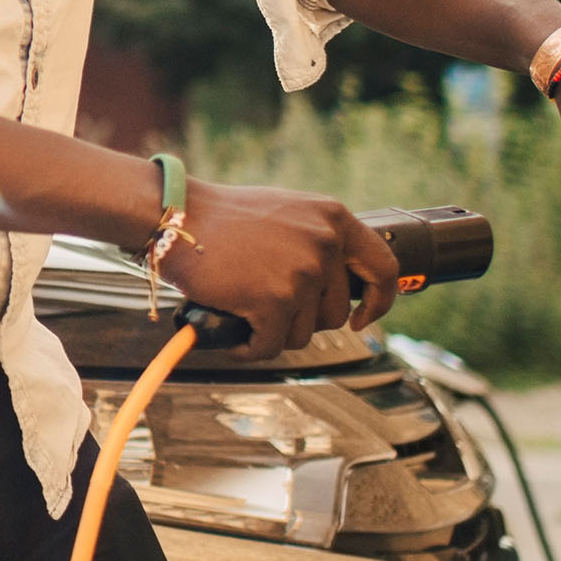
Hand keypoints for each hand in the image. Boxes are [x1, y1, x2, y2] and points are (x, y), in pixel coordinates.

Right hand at [167, 182, 400, 351]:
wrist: (176, 217)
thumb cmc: (221, 217)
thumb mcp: (287, 212)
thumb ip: (318, 239)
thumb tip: (337, 281)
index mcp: (333, 218)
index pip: (384, 267)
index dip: (378, 300)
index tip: (364, 317)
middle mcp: (325, 243)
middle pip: (335, 313)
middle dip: (303, 319)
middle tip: (270, 305)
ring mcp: (302, 272)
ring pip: (302, 334)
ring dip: (273, 331)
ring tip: (246, 310)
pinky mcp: (274, 300)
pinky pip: (269, 346)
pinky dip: (249, 347)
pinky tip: (234, 333)